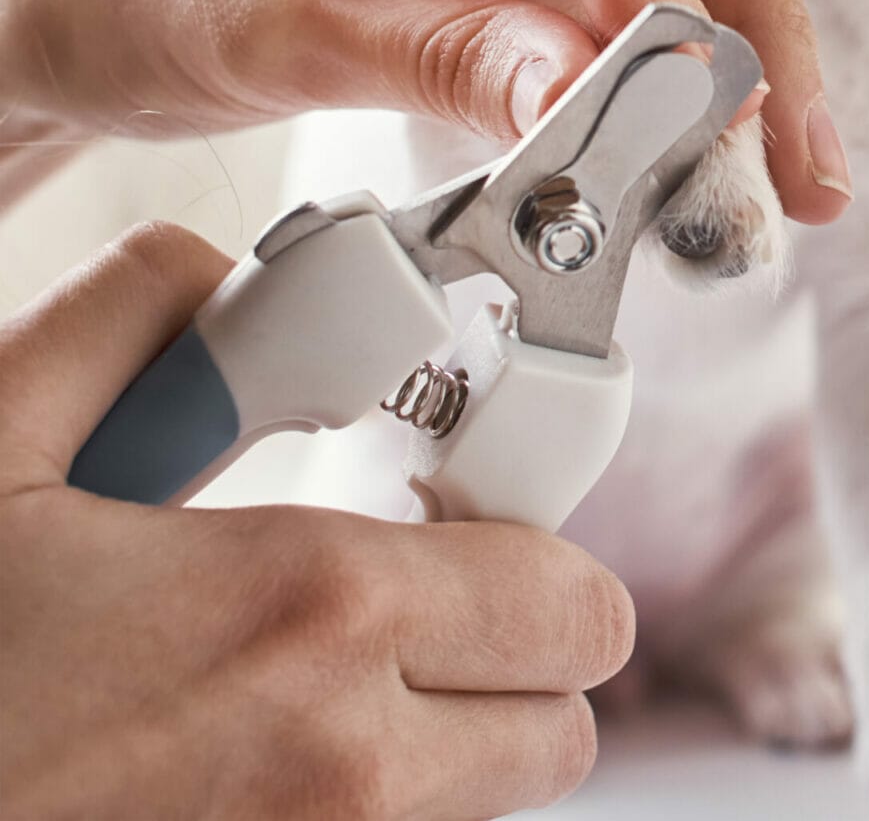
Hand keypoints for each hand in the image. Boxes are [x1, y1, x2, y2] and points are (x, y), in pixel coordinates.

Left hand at [0, 0, 849, 222]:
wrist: (64, 1)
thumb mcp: (266, 23)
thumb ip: (442, 57)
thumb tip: (603, 116)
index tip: (679, 68)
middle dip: (748, 7)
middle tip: (798, 149)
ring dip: (738, 51)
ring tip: (785, 177)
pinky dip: (681, 72)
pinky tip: (717, 151)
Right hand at [0, 223, 635, 816]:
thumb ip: (117, 322)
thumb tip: (208, 275)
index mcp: (309, 616)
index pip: (575, 601)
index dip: (532, 546)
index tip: (455, 515)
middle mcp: (344, 768)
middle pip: (563, 721)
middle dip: (516, 648)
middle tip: (406, 591)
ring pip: (483, 800)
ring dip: (443, 728)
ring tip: (304, 666)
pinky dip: (361, 796)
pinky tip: (238, 739)